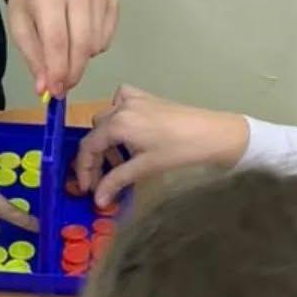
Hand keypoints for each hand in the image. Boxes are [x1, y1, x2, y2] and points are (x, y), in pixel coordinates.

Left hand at [7, 0, 119, 95]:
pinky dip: (94, 48)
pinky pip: (106, 39)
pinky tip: (79, 40)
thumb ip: (34, 60)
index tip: (55, 91)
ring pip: (96, 45)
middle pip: (81, 44)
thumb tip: (46, 88)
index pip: (57, 40)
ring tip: (66, 52)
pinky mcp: (110, 0)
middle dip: (72, 72)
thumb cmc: (30, 6)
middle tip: (62, 87)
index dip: (58, 71)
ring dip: (81, 59)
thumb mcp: (21, 31)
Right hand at [73, 84, 250, 206]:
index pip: (88, 147)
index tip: (87, 189)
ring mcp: (133, 99)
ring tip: (120, 160)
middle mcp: (120, 107)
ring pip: (105, 118)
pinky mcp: (145, 97)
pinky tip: (127, 130)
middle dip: (95, 158)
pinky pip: (120, 102)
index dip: (84, 170)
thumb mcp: (144, 168)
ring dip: (106, 140)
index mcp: (118, 123)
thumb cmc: (179, 151)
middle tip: (103, 179)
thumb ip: (116, 181)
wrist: (213, 134)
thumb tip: (98, 200)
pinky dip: (117, 116)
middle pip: (95, 133)